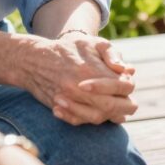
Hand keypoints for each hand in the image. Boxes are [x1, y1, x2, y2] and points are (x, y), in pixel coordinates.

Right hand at [15, 34, 136, 125]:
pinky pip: (79, 121)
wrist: (34, 60)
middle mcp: (79, 87)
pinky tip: (101, 115)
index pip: (122, 85)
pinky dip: (92, 120)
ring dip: (111, 116)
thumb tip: (129, 71)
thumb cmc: (68, 49)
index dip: (128, 86)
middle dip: (125, 106)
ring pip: (97, 117)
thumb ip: (113, 55)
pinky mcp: (59, 108)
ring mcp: (68, 100)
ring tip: (117, 112)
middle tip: (130, 105)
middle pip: (112, 105)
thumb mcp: (93, 43)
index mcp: (91, 69)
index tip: (128, 84)